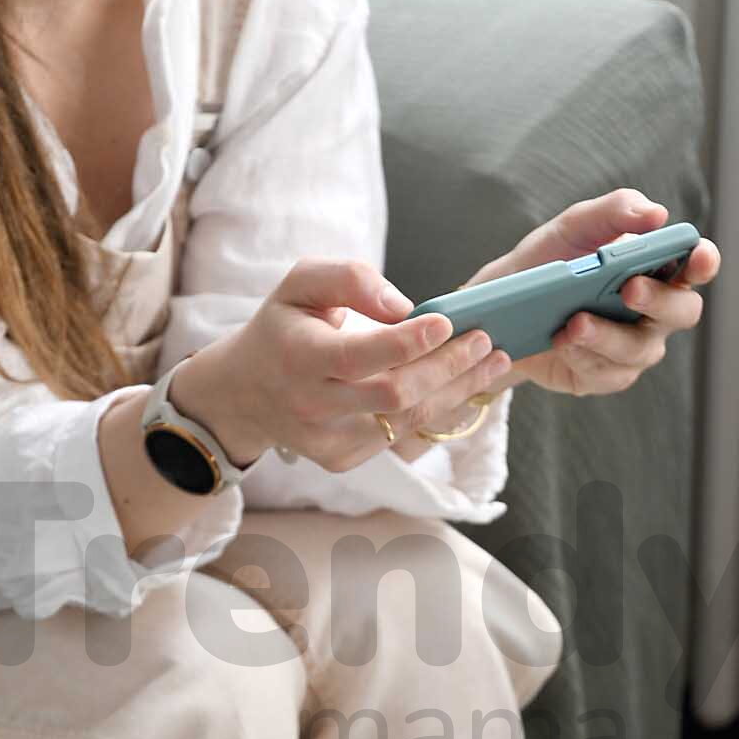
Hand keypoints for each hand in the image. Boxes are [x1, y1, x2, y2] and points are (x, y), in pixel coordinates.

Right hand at [172, 258, 506, 470]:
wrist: (246, 392)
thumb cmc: (283, 326)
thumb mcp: (300, 283)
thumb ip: (349, 278)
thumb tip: (405, 307)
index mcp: (299, 358)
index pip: (363, 357)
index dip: (410, 342)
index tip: (449, 322)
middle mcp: (312, 406)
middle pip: (396, 395)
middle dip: (448, 368)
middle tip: (485, 340)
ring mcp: (328, 441)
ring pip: (407, 421)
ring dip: (457, 391)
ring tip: (492, 362)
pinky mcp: (342, 460)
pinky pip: (403, 437)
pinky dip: (440, 411)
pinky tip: (465, 387)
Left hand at [458, 188, 721, 399]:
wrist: (503, 306)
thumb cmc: (550, 260)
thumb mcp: (575, 227)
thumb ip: (615, 212)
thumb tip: (656, 214)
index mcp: (658, 269)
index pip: (696, 266)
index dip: (704, 262)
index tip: (698, 255)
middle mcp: (655, 312)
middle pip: (682, 312)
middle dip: (659, 300)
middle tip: (629, 288)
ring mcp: (634, 348)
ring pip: (640, 349)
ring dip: (608, 335)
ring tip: (574, 321)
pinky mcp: (605, 376)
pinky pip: (606, 373)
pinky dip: (583, 356)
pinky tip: (562, 342)